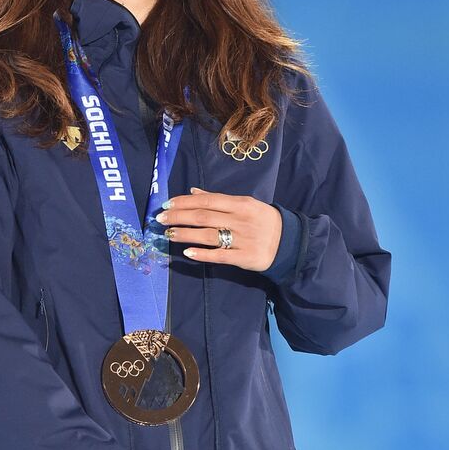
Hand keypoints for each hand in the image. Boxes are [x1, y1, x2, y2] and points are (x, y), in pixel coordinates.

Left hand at [155, 188, 282, 271]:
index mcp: (240, 204)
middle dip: (179, 217)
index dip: (184, 202)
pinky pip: (219, 256)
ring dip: (185, 234)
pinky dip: (202, 254)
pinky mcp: (244, 257)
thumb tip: (192, 192)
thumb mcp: (244, 204)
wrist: (288, 241)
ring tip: (168, 234)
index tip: (166, 204)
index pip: (207, 201)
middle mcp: (240, 220)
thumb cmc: (262, 220)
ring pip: (207, 235)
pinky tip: (187, 252)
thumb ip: (218, 199)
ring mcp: (242, 239)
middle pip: (203, 217)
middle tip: (160, 219)